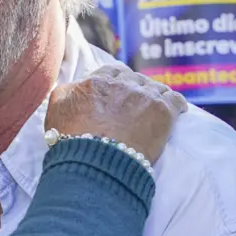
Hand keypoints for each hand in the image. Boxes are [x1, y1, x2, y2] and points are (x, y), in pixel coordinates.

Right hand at [49, 64, 187, 164]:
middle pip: (135, 78)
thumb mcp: (56, 110)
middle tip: (136, 103)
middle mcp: (122, 84)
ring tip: (156, 107)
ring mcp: (145, 96)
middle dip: (136, 88)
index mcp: (97, 82)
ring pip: (156, 87)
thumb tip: (75, 86)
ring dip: (155, 95)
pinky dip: (177, 104)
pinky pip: (176, 99)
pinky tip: (178, 110)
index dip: (116, 81)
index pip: (112, 72)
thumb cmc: (72, 141)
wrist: (96, 163)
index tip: (118, 91)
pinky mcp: (164, 111)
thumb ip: (67, 92)